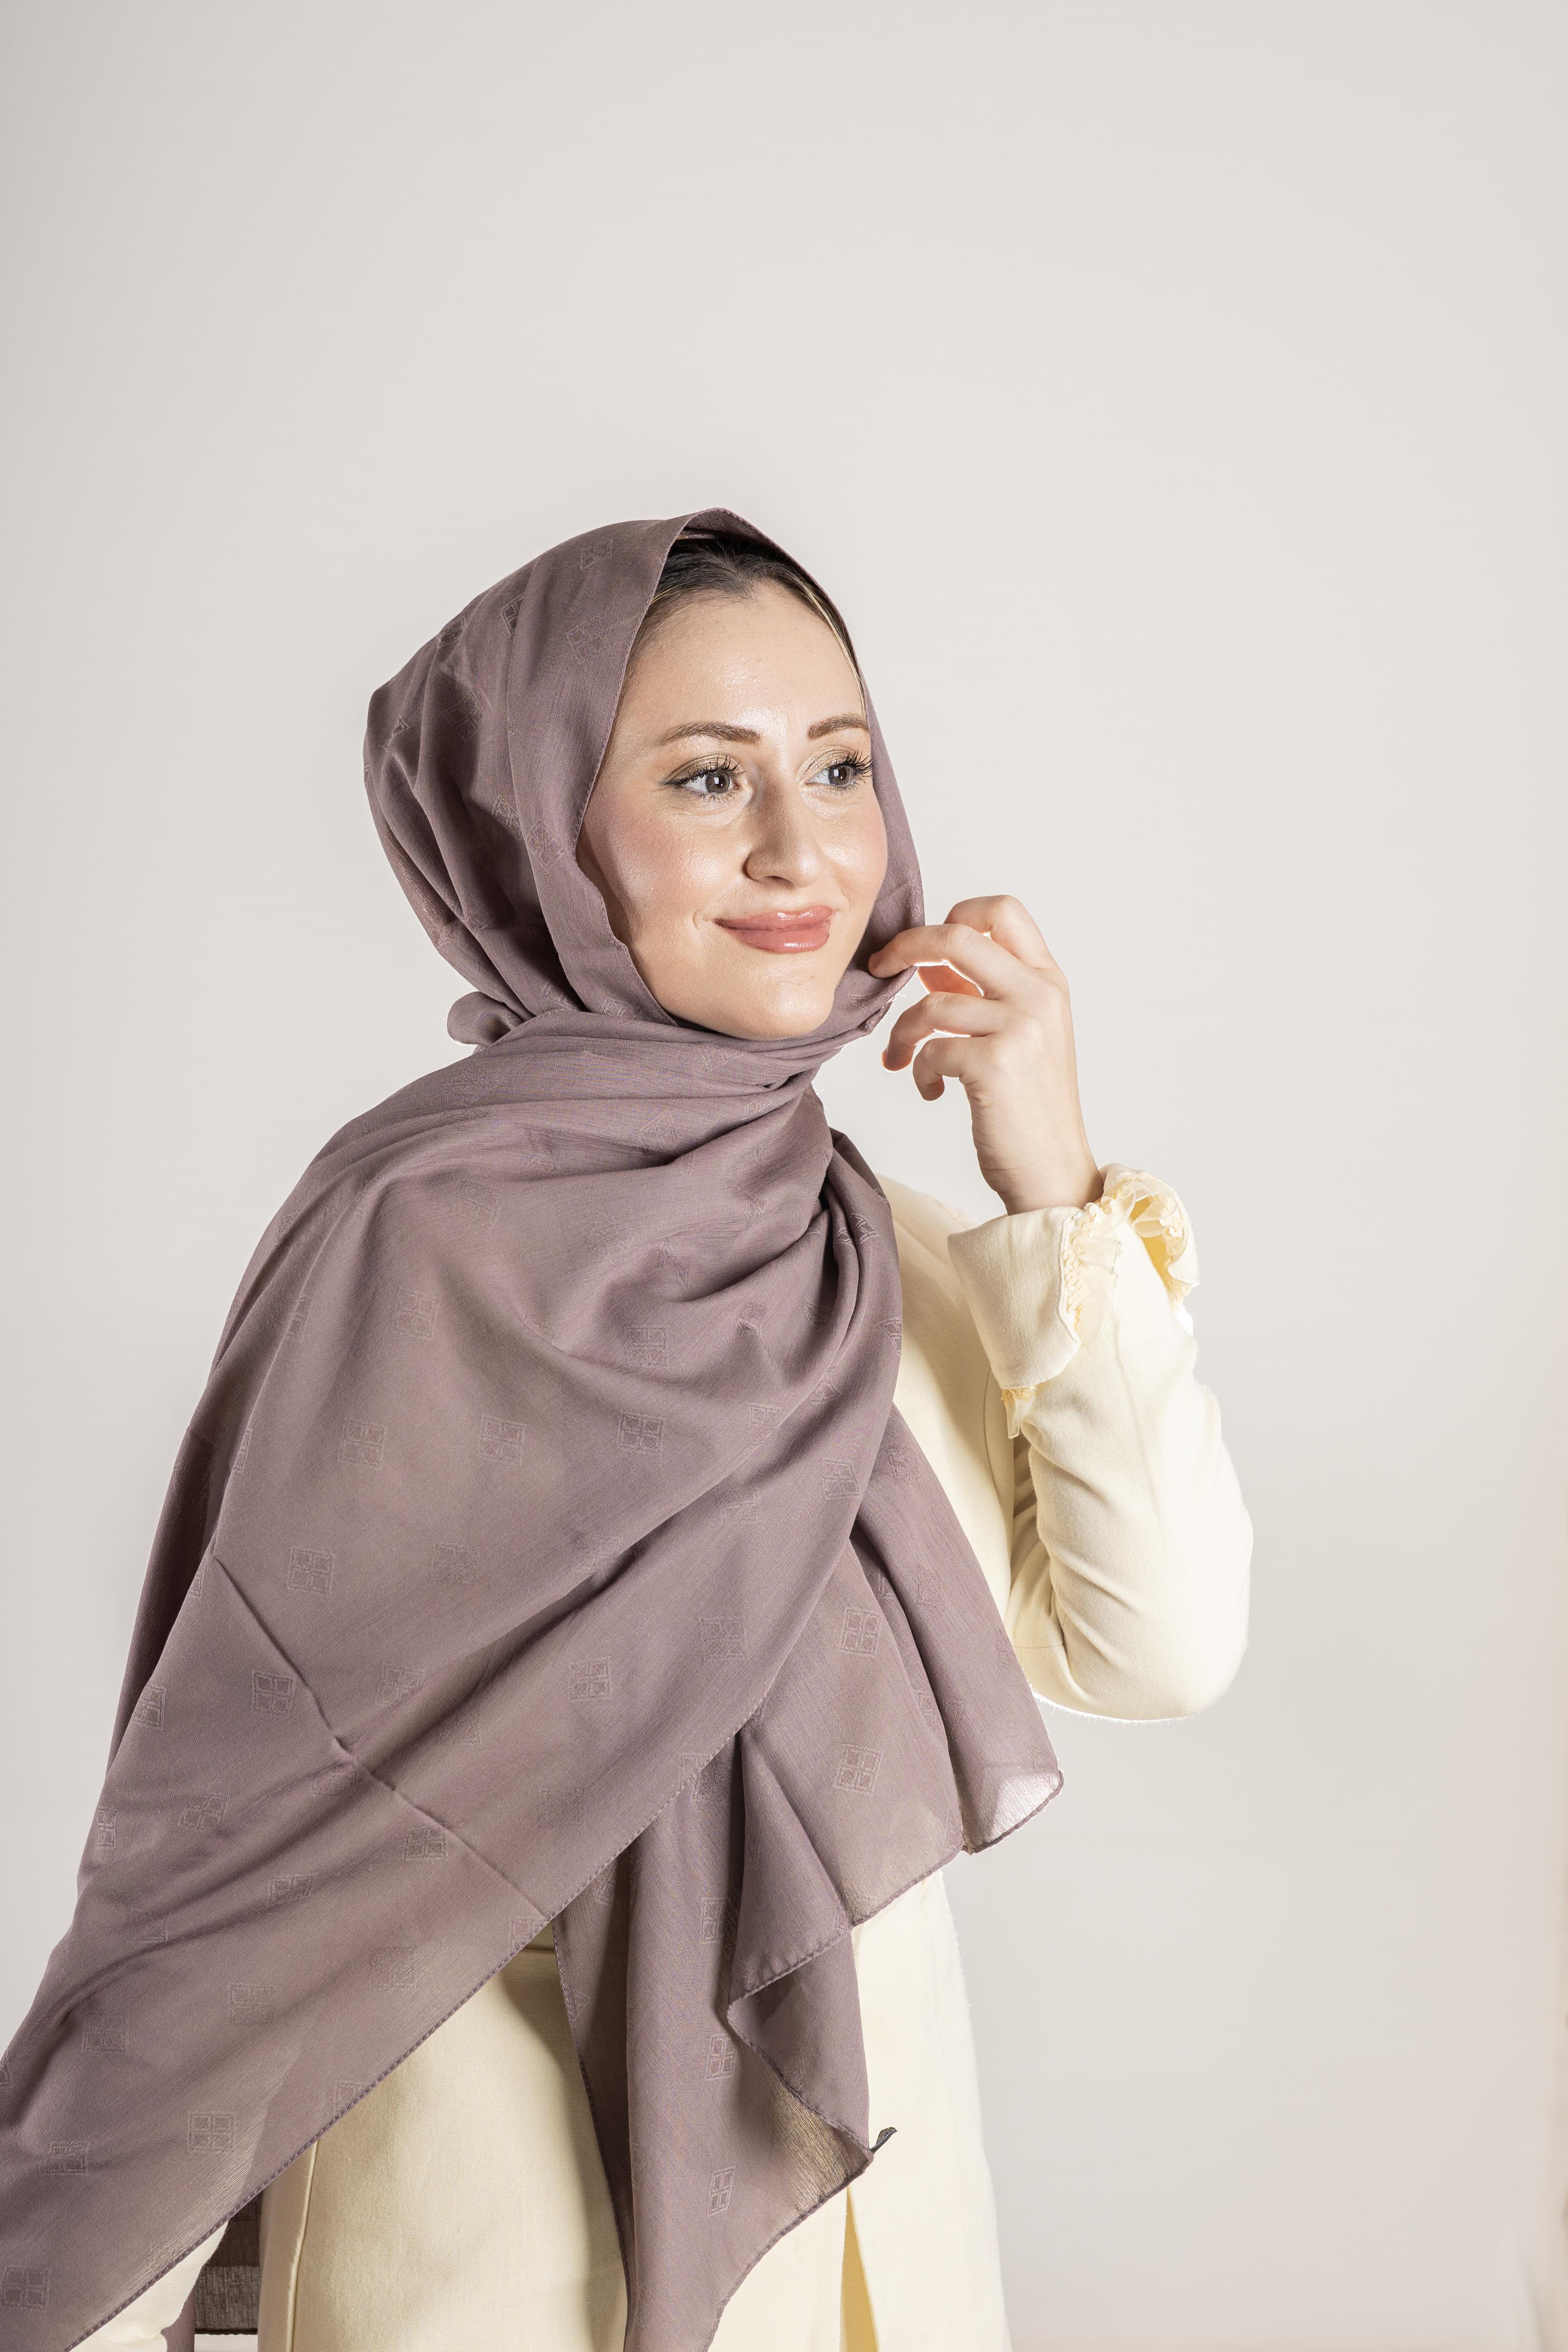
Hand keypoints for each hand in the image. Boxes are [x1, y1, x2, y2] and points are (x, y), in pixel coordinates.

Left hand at [867, 895, 1102, 1214]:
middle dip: (906, 945)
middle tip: (879, 967)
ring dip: (903, 1031)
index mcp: (1047, 980)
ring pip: (932, 1002)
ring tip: (902, 1059)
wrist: (1053, 1171)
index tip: (924, 945)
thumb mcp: (1016, 1035)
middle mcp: (1040, 995)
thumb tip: (928, 964)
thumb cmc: (1028, 1106)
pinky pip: (932, 1049)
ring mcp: (1021, 1027)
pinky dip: (918, 1070)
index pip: (1003, 911)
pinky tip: (931, 1090)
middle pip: (958, 935)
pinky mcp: (997, 1064)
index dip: (954, 912)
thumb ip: (978, 993)